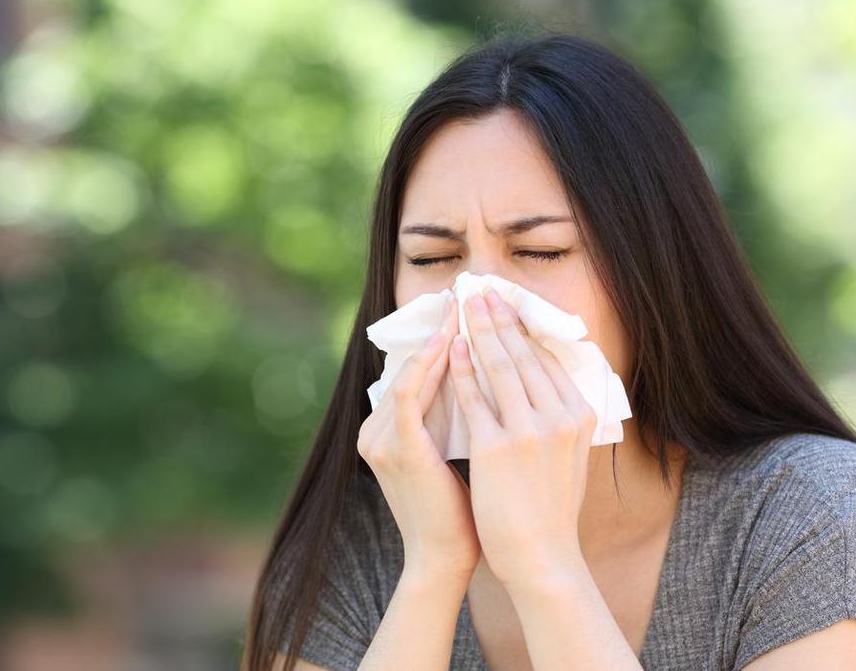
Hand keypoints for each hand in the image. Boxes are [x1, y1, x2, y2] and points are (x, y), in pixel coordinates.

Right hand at [358, 297, 480, 581]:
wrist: (447, 559)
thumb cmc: (460, 511)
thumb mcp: (453, 454)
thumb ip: (454, 419)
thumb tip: (482, 380)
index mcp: (384, 432)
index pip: (413, 374)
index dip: (439, 340)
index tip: (468, 313)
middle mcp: (374, 431)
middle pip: (409, 367)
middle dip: (440, 330)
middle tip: (467, 296)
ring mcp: (381, 439)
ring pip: (411, 373)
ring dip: (439, 338)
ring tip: (464, 308)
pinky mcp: (398, 447)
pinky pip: (412, 392)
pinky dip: (432, 365)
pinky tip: (454, 343)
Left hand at [448, 287, 595, 589]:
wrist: (541, 556)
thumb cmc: (551, 510)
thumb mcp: (571, 456)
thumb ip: (561, 420)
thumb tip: (548, 388)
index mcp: (581, 415)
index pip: (547, 360)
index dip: (523, 329)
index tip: (506, 306)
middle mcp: (560, 417)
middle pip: (523, 355)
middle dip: (499, 318)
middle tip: (481, 291)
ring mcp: (529, 431)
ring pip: (499, 367)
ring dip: (479, 331)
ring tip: (464, 307)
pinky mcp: (497, 447)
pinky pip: (474, 397)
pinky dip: (461, 369)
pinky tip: (450, 349)